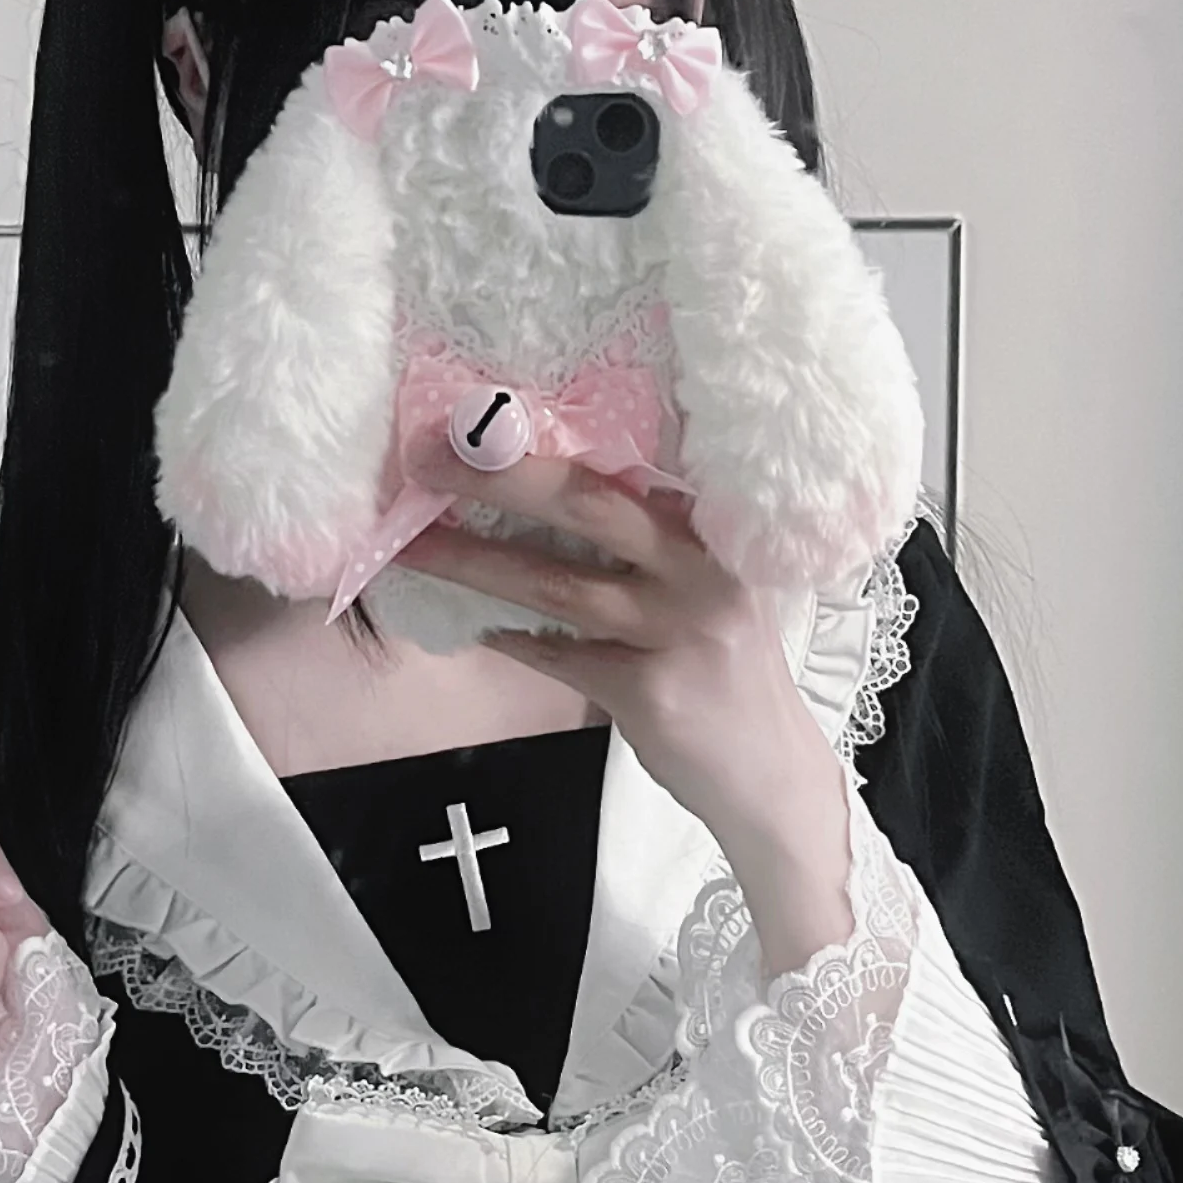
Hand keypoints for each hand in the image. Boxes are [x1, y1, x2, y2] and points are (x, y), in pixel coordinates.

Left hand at [392, 451, 855, 976]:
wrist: (770, 772)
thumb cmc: (725, 668)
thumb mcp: (707, 584)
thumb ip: (649, 540)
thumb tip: (542, 489)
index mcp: (715, 527)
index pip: (628, 462)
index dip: (550, 433)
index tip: (480, 411)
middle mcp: (703, 567)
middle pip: (589, 503)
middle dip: (500, 474)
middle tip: (428, 455)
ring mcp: (678, 630)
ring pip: (557, 582)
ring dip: (473, 561)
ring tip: (412, 544)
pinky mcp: (650, 691)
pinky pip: (558, 655)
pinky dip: (511, 637)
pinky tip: (475, 624)